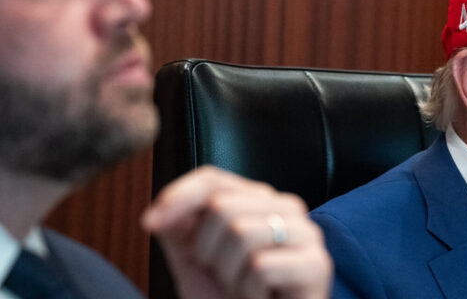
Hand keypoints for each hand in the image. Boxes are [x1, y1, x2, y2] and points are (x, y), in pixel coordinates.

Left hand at [142, 166, 331, 298]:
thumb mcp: (196, 262)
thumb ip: (179, 230)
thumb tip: (160, 210)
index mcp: (257, 200)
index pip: (213, 178)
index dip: (178, 196)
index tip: (149, 223)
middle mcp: (286, 208)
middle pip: (223, 205)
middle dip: (207, 251)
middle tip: (224, 277)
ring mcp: (307, 234)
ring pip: (242, 232)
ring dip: (229, 275)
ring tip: (244, 289)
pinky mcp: (317, 265)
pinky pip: (262, 266)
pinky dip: (251, 292)